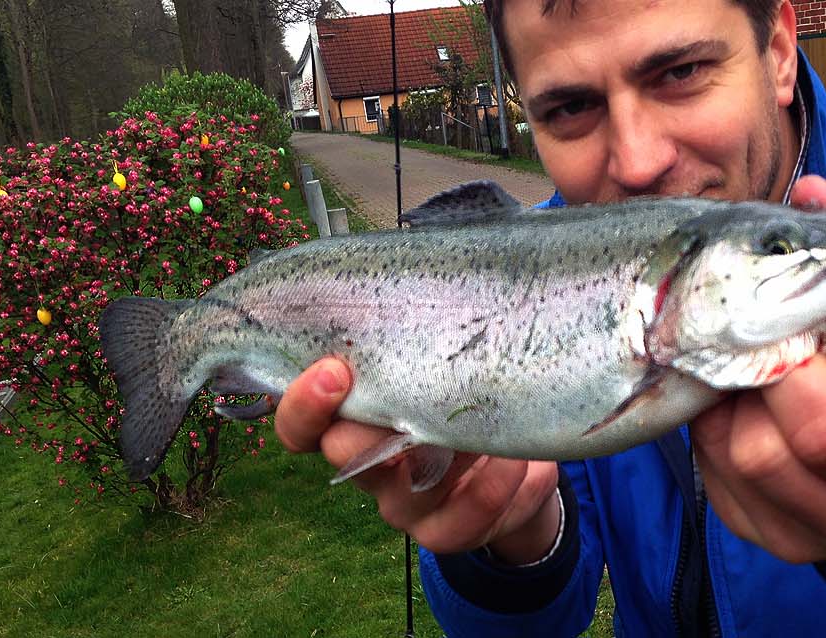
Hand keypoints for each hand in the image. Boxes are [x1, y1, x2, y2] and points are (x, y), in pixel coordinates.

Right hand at [274, 357, 562, 563]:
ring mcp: (408, 504)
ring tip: (487, 426)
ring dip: (448, 456)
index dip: (302, 404)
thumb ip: (421, 334)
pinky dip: (493, 488)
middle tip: (400, 400)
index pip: (302, 424)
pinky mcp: (451, 529)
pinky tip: (518, 462)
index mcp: (357, 419)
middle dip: (362, 428)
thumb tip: (411, 275)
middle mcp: (372, 465)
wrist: (523, 461)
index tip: (332, 369)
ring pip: (403, 497)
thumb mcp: (448, 358)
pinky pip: (462, 520)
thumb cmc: (473, 390)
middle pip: (339, 455)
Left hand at [690, 175, 825, 590]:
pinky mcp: (755, 534)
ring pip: (721, 461)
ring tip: (748, 369)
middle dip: (746, 385)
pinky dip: (712, 427)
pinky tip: (738, 400)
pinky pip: (706, 474)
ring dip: (722, 403)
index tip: (784, 327)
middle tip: (753, 344)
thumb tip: (815, 190)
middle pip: (760, 451)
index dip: (791, 372)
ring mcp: (799, 538)